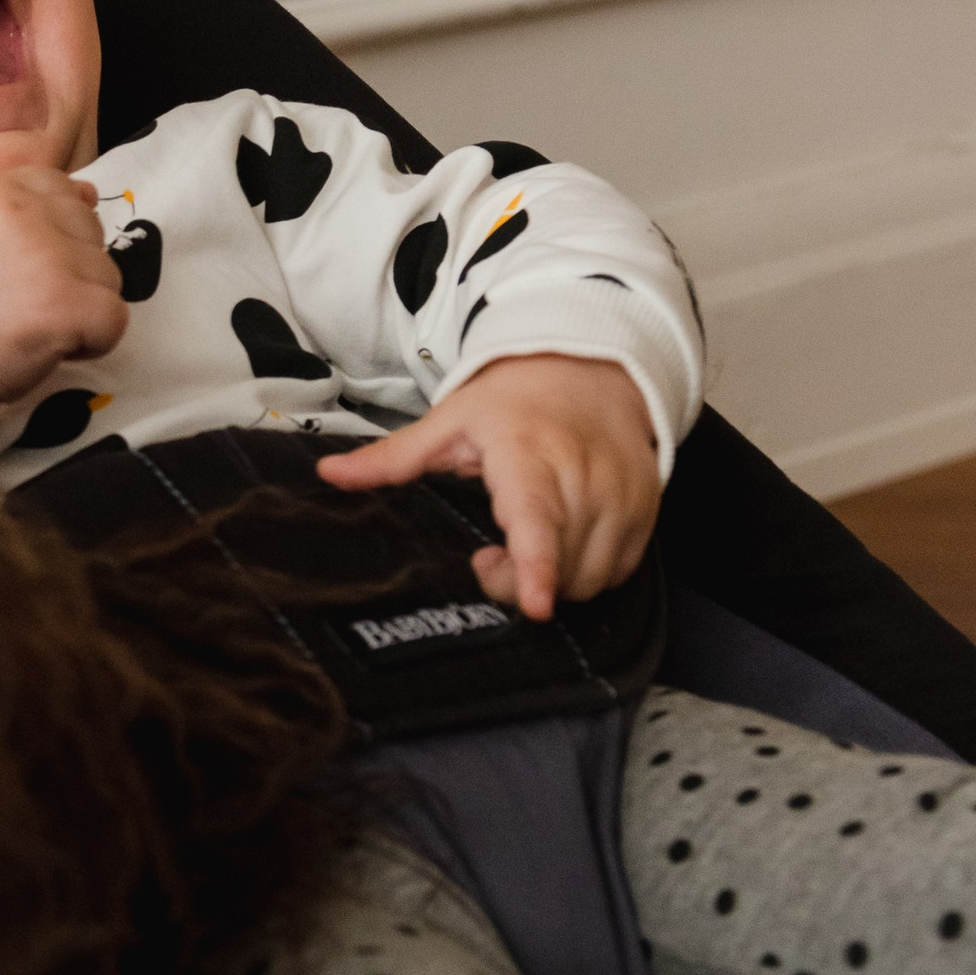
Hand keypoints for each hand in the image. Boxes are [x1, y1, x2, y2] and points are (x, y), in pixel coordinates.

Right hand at [0, 168, 126, 437]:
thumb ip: (24, 208)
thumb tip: (89, 193)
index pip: (58, 185)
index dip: (57, 228)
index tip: (31, 263)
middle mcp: (20, 211)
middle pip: (89, 227)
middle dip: (73, 268)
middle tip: (28, 299)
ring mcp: (47, 256)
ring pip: (108, 274)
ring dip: (84, 305)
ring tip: (36, 323)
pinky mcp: (67, 303)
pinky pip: (115, 317)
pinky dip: (95, 341)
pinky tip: (55, 345)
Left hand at [315, 354, 658, 622]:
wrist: (596, 369)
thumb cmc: (517, 401)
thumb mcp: (452, 420)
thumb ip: (393, 457)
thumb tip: (328, 474)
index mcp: (528, 454)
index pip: (536, 521)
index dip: (535, 568)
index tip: (536, 605)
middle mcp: (584, 477)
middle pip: (559, 568)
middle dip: (515, 581)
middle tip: (489, 556)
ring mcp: (623, 497)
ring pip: (591, 578)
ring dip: (553, 581)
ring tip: (525, 546)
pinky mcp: (647, 511)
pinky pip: (619, 572)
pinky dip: (587, 574)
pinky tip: (563, 544)